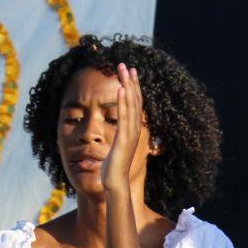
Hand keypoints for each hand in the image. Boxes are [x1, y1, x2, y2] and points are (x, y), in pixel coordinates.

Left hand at [101, 63, 143, 193]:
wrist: (114, 182)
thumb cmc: (112, 168)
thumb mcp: (115, 147)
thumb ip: (117, 137)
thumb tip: (115, 132)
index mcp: (133, 130)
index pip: (135, 104)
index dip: (133, 88)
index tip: (129, 73)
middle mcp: (134, 129)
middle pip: (135, 100)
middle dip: (130, 82)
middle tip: (126, 65)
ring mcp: (130, 134)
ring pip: (130, 105)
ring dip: (127, 86)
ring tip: (123, 71)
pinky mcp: (124, 139)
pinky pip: (124, 117)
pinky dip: (123, 102)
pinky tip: (120, 89)